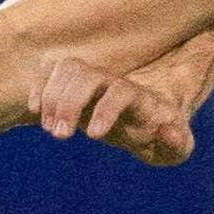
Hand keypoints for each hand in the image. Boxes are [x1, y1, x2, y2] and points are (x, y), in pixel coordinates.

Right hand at [31, 56, 195, 165]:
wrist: (151, 114)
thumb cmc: (164, 132)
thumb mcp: (177, 146)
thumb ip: (177, 144)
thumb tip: (169, 132)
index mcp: (140, 97)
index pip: (121, 92)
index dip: (106, 109)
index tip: (93, 136)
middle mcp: (114, 82)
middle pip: (87, 74)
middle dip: (69, 102)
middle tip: (60, 136)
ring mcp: (93, 78)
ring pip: (67, 67)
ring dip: (51, 96)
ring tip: (50, 128)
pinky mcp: (74, 81)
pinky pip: (51, 69)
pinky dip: (38, 86)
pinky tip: (36, 112)